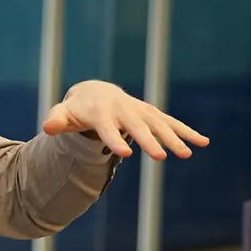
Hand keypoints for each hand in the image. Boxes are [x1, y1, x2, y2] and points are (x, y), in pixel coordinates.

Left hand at [43, 80, 208, 160]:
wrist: (95, 93)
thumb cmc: (77, 110)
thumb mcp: (63, 115)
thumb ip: (56, 121)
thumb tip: (46, 127)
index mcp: (101, 112)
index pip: (107, 127)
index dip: (115, 139)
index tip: (126, 153)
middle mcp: (123, 109)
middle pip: (138, 127)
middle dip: (150, 141)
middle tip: (161, 157)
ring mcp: (140, 111)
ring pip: (159, 125)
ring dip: (174, 138)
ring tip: (187, 154)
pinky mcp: (152, 114)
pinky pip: (171, 123)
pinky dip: (187, 132)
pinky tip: (204, 143)